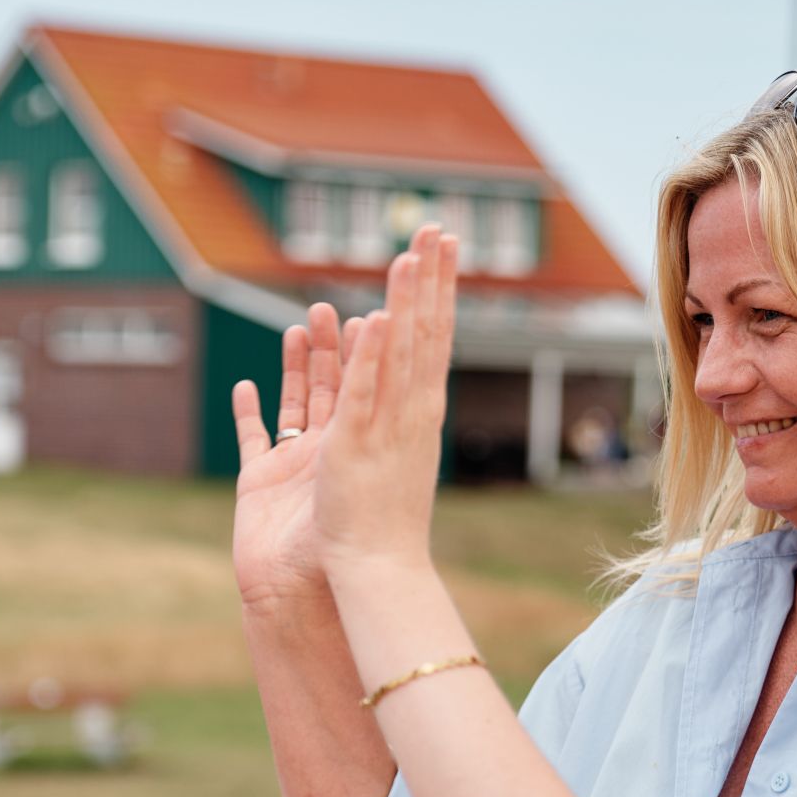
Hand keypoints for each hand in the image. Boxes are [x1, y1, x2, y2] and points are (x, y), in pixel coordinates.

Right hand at [231, 303, 358, 608]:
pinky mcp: (259, 484)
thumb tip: (383, 323)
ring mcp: (295, 468)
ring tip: (295, 330)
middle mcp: (332, 454)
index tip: (369, 312)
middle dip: (327, 349)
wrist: (303, 592)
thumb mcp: (354, 447)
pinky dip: (248, 414)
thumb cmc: (341, 529)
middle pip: (333, 389)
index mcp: (362, 446)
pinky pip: (254, 441)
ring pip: (296, 406)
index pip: (368, 385)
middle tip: (323, 309)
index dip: (366, 348)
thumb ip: (363, 387)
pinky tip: (245, 386)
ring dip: (294, 369)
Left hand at [312, 227, 457, 579]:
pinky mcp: (353, 446)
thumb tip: (407, 386)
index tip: (442, 247)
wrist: (381, 567)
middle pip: (424, 334)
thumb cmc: (386, 519)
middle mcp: (411, 412)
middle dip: (430, 280)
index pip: (433, 338)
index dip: (438, 290)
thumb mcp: (398, 454)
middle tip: (436, 228)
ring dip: (405, 304)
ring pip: (399, 354)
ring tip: (409, 256)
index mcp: (420, 411)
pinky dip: (371, 357)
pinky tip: (377, 318)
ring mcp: (386, 427)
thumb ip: (399, 415)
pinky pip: (363, 394)